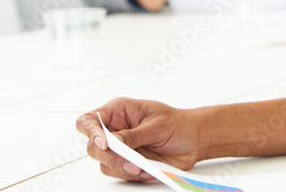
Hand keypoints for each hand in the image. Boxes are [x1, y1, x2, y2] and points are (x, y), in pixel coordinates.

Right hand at [76, 98, 201, 181]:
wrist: (195, 141)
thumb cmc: (178, 124)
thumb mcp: (157, 126)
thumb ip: (133, 135)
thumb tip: (112, 141)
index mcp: (120, 111)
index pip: (90, 119)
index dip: (90, 131)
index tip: (103, 143)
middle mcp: (116, 129)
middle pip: (93, 146)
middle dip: (110, 156)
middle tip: (130, 160)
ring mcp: (120, 148)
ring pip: (103, 162)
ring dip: (121, 167)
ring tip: (142, 166)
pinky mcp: (127, 163)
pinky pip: (117, 173)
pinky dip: (131, 174)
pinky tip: (147, 169)